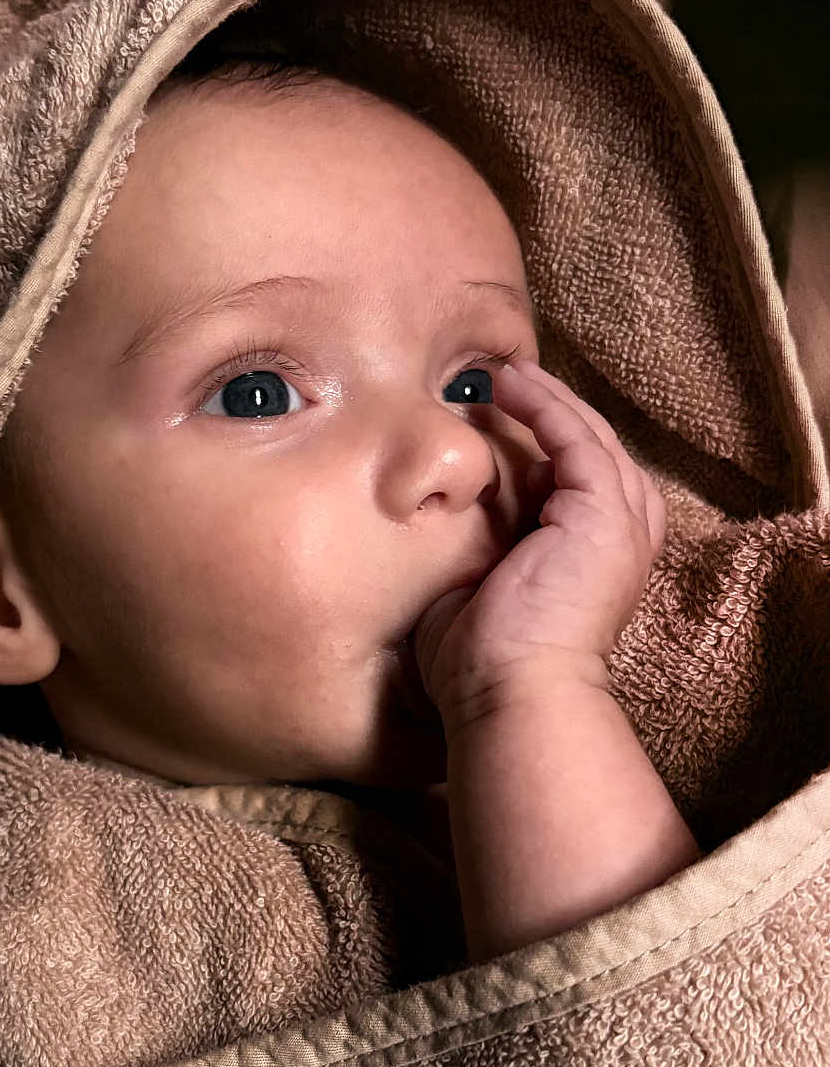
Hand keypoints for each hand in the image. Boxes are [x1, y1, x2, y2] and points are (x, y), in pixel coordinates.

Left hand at [413, 356, 667, 722]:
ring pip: (591, 438)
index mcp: (597, 560)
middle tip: (506, 379)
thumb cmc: (483, 666)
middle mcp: (620, 539)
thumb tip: (445, 528)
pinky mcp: (603, 513)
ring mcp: (619, 525)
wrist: (509, 694)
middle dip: (554, 412)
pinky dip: (547, 406)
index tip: (499, 418)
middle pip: (595, 453)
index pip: (580, 484)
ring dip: (549, 401)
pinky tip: (510, 385)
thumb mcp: (477, 592)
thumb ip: (479, 553)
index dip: (546, 446)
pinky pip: (577, 439)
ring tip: (506, 373)